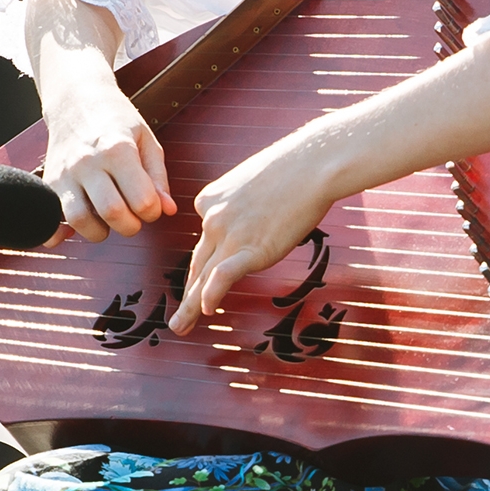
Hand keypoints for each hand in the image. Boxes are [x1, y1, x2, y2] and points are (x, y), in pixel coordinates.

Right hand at [40, 79, 174, 245]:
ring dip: (100, 231)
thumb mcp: (146, 139)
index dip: (152, 212)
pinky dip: (63, 231)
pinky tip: (76, 229)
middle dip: (130, 226)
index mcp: (118, 149)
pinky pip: (53, 217)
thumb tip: (167, 210)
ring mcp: (65, 173)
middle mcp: (88, 162)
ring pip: (80, 220)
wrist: (76, 100)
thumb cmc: (116, 119)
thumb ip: (159, 177)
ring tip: (109, 220)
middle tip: (133, 216)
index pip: (142, 200)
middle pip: (112, 214)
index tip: (151, 206)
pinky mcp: (50, 182)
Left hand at [170, 137, 339, 334]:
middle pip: (197, 263)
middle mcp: (212, 217)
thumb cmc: (291, 168)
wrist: (311, 164)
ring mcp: (229, 233)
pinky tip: (207, 310)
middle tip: (177, 317)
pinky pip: (223, 277)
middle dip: (186, 293)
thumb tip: (250, 218)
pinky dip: (212, 295)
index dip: (205, 262)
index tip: (204, 280)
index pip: (204, 239)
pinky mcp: (251, 248)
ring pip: (203, 276)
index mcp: (209, 200)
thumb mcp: (250, 181)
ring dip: (190, 307)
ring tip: (180, 326)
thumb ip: (240, 204)